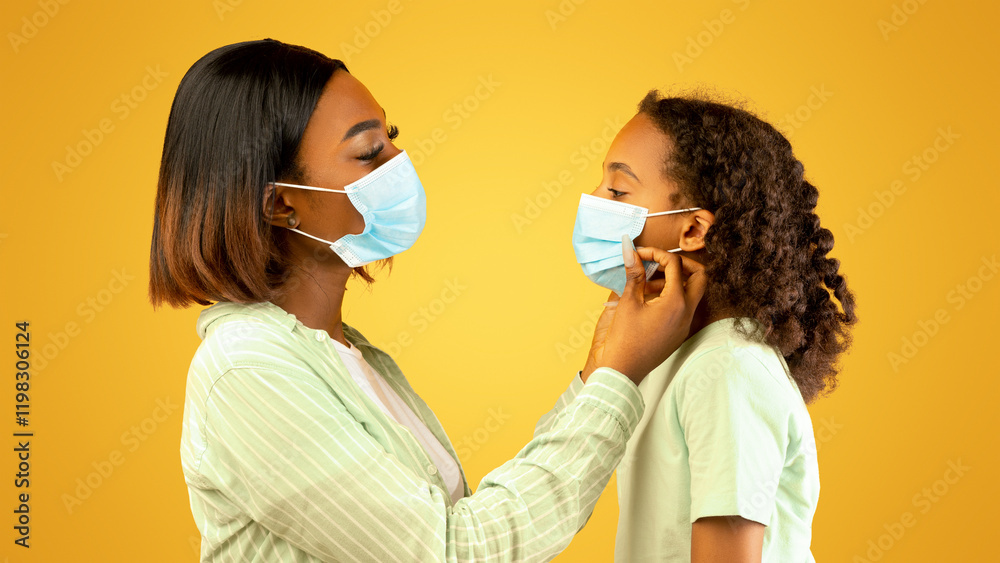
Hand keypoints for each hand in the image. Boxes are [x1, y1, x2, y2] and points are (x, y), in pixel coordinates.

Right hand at [585, 236, 706, 384]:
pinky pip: (683, 307)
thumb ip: (634, 274)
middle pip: (699, 276)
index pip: (675, 264)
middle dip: (681, 263)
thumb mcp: (628, 302)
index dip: (656, 253)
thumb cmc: (624, 339)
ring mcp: (685, 324)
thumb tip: (630, 250)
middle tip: (659, 261)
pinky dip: (671, 295)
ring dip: (674, 280)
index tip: (639, 253)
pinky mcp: (679, 332)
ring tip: (646, 281)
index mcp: (676, 302)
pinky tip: (647, 297)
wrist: (623, 370)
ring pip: (692, 292)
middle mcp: (687, 313)